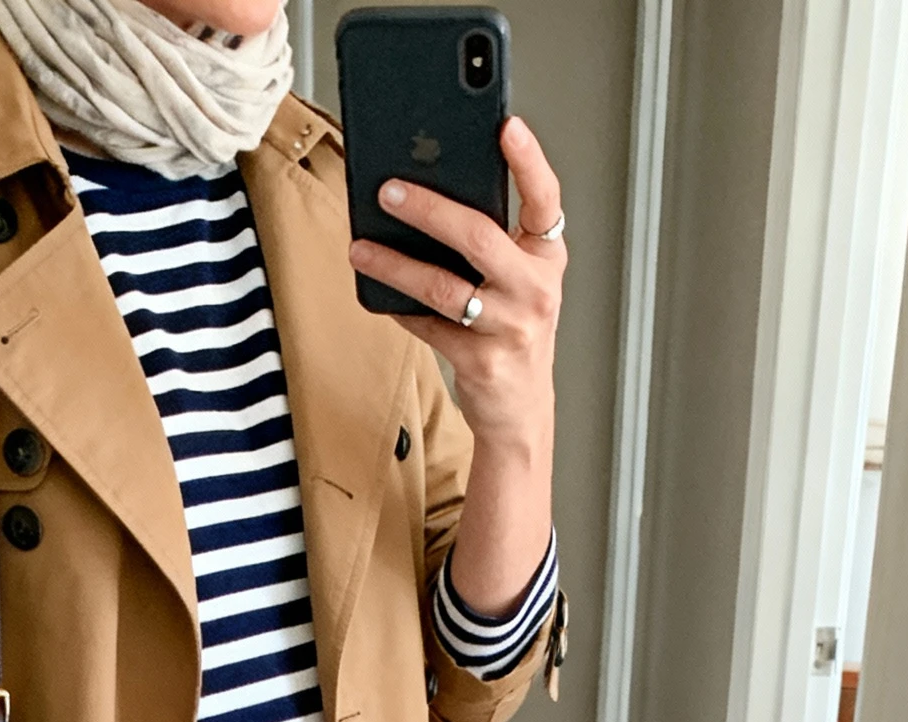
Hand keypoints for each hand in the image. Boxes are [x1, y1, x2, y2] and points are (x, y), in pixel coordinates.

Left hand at [348, 116, 563, 452]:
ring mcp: (511, 328)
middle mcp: (536, 289)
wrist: (521, 410)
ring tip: (362, 247)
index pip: (545, 199)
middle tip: (389, 189)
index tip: (506, 126)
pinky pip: (429, 326)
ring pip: (444, 286)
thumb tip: (425, 195)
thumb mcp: (517, 281)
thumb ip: (490, 241)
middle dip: (429, 208)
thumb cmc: (513, 331)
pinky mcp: (482, 362)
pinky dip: (400, 309)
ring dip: (396, 263)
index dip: (529, 161)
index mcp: (546, 257)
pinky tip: (378, 292)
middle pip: (479, 236)